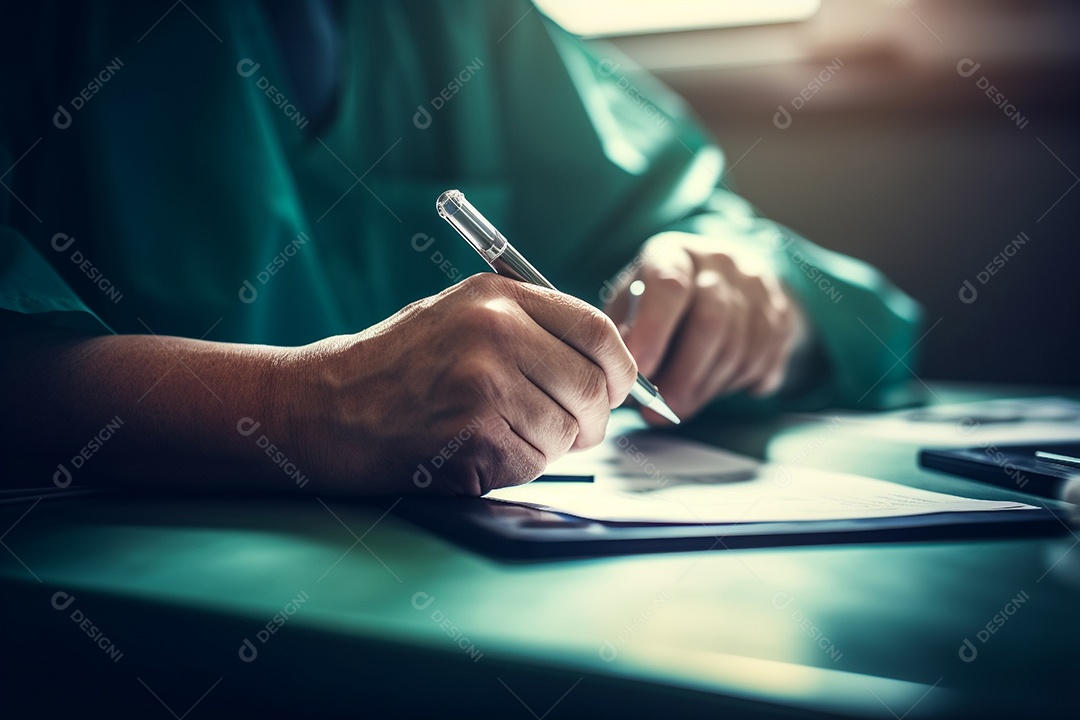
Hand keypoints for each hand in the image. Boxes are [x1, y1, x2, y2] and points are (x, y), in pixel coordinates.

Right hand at [283, 273, 637, 495]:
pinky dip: (518, 467)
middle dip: (592, 418)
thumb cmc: (397, 367)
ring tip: (502, 433)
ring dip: (549, 445)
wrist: (324, 407)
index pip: (598, 329)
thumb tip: (606, 363)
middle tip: (573, 428)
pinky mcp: (474, 434)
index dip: (618, 368)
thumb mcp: (461, 315)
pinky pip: (535, 462)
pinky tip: (479, 451)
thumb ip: (531, 329)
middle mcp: (496, 331)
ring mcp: (485, 382)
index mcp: (497, 296)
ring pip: (567, 429)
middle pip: (593, 385)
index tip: (615, 388)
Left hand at [604, 231, 805, 423]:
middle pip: (711, 322)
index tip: (640, 370)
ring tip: (679, 405)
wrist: (722, 282)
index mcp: (675, 252)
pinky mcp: (781, 315)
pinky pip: (761, 362)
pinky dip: (733, 386)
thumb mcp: (631, 301)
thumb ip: (625, 331)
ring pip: (738, 349)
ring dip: (706, 388)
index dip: (654, 331)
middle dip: (684, 375)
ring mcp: (757, 287)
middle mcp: (721, 262)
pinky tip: (709, 387)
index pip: (669, 284)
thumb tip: (626, 371)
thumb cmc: (660, 300)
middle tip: (662, 408)